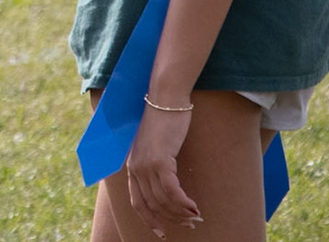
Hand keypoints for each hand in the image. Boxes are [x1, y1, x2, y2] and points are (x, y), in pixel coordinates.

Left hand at [125, 104, 201, 237]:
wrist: (166, 99)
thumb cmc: (164, 121)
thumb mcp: (154, 146)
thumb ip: (155, 164)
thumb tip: (165, 184)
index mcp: (132, 166)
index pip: (137, 202)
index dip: (150, 220)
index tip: (162, 232)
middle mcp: (136, 168)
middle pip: (153, 205)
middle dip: (171, 219)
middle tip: (189, 224)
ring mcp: (147, 165)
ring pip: (164, 201)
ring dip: (181, 213)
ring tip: (196, 217)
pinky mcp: (160, 160)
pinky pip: (172, 191)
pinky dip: (184, 203)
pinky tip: (194, 208)